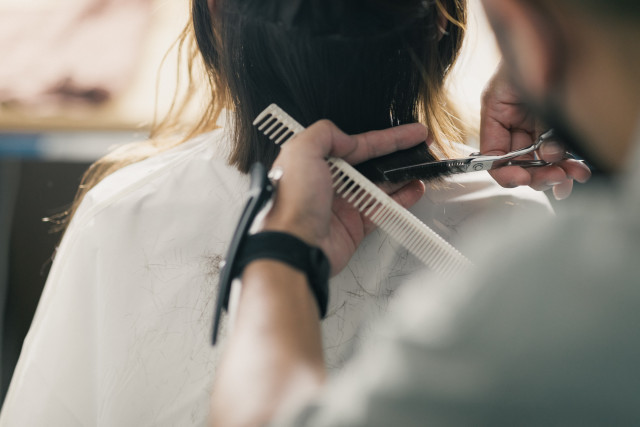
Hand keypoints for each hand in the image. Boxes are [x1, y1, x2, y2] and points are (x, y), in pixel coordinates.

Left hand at [262, 120, 426, 274]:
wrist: (294, 245)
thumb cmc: (290, 203)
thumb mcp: (301, 152)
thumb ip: (324, 134)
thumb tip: (347, 138)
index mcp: (315, 163)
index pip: (356, 145)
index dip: (384, 138)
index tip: (408, 133)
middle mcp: (329, 183)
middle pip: (371, 163)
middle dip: (397, 154)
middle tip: (420, 147)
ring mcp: (343, 205)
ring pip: (380, 186)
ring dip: (403, 176)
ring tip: (423, 166)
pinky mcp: (353, 226)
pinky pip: (383, 209)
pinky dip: (401, 200)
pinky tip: (414, 190)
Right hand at [480, 63, 590, 199]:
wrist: (546, 37)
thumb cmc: (525, 54)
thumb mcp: (519, 90)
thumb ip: (531, 123)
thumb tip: (550, 154)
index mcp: (496, 117)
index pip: (493, 156)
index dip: (505, 172)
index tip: (522, 178)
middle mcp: (514, 126)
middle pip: (520, 164)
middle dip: (537, 175)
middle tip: (555, 177)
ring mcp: (534, 127)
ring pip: (540, 163)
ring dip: (556, 173)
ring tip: (571, 175)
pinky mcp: (554, 127)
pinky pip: (558, 153)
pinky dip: (568, 163)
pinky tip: (576, 169)